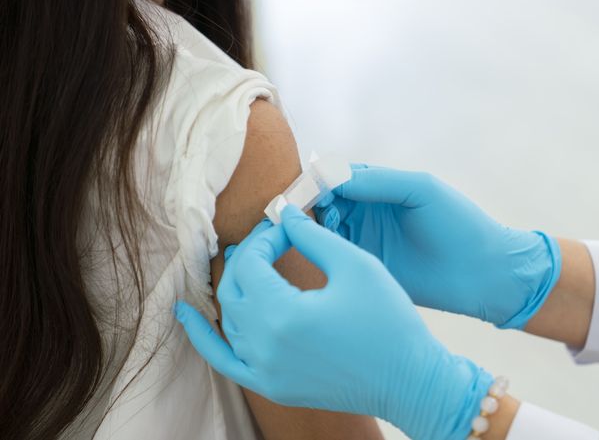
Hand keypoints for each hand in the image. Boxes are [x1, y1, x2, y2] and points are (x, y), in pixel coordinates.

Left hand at [174, 205, 492, 439]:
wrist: (410, 381)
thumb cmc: (390, 322)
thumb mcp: (356, 266)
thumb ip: (312, 236)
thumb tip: (284, 213)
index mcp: (283, 314)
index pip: (251, 263)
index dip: (264, 238)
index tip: (285, 225)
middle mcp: (264, 347)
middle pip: (233, 289)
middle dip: (249, 258)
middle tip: (273, 240)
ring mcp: (264, 371)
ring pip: (229, 319)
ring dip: (236, 287)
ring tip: (253, 263)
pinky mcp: (271, 387)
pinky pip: (224, 360)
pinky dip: (203, 337)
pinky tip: (185, 315)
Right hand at [315, 166, 561, 327]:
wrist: (482, 274)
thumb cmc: (459, 224)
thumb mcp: (420, 190)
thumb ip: (377, 181)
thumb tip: (330, 175)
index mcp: (380, 186)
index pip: (337, 176)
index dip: (319, 180)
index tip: (308, 189)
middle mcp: (367, 211)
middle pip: (324, 201)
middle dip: (311, 203)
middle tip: (310, 213)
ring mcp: (365, 241)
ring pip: (323, 228)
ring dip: (314, 226)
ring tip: (320, 231)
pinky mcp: (366, 268)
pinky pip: (334, 257)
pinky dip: (321, 251)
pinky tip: (321, 252)